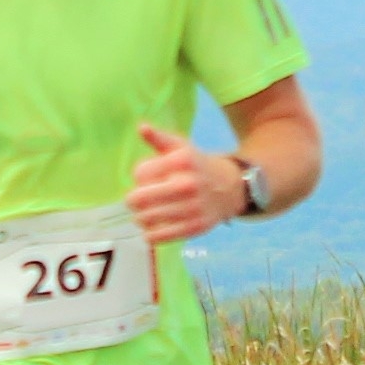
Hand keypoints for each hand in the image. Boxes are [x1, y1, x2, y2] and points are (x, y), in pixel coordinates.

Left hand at [125, 122, 240, 244]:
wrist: (231, 188)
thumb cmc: (197, 166)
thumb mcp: (181, 147)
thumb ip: (159, 138)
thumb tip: (141, 127)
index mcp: (181, 161)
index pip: (140, 174)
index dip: (139, 177)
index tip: (147, 179)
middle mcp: (187, 184)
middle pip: (138, 198)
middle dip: (134, 200)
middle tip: (139, 201)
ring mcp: (192, 208)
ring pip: (146, 218)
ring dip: (141, 217)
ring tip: (147, 214)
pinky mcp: (195, 228)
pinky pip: (158, 237)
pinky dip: (150, 234)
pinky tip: (154, 227)